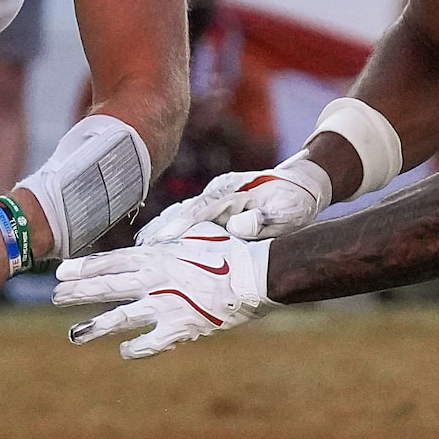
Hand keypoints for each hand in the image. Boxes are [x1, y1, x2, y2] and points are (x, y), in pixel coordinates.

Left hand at [54, 227, 274, 359]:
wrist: (257, 274)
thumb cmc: (230, 248)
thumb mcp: (194, 233)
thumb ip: (167, 240)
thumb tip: (147, 244)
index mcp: (156, 255)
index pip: (110, 262)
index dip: (84, 268)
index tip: (60, 272)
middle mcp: (155, 280)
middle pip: (107, 287)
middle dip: (78, 293)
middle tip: (55, 297)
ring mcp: (165, 305)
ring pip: (121, 318)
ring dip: (95, 327)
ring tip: (74, 335)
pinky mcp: (181, 327)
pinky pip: (151, 342)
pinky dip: (136, 348)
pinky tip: (124, 352)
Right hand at [138, 157, 333, 243]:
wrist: (302, 187)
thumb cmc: (295, 204)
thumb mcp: (287, 213)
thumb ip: (263, 219)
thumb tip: (237, 227)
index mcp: (234, 191)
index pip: (201, 209)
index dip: (180, 225)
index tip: (161, 241)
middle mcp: (218, 191)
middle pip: (182, 210)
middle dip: (159, 229)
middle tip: (136, 250)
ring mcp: (214, 198)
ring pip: (180, 214)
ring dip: (159, 231)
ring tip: (137, 251)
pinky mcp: (214, 207)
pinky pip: (186, 219)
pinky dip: (169, 231)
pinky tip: (154, 247)